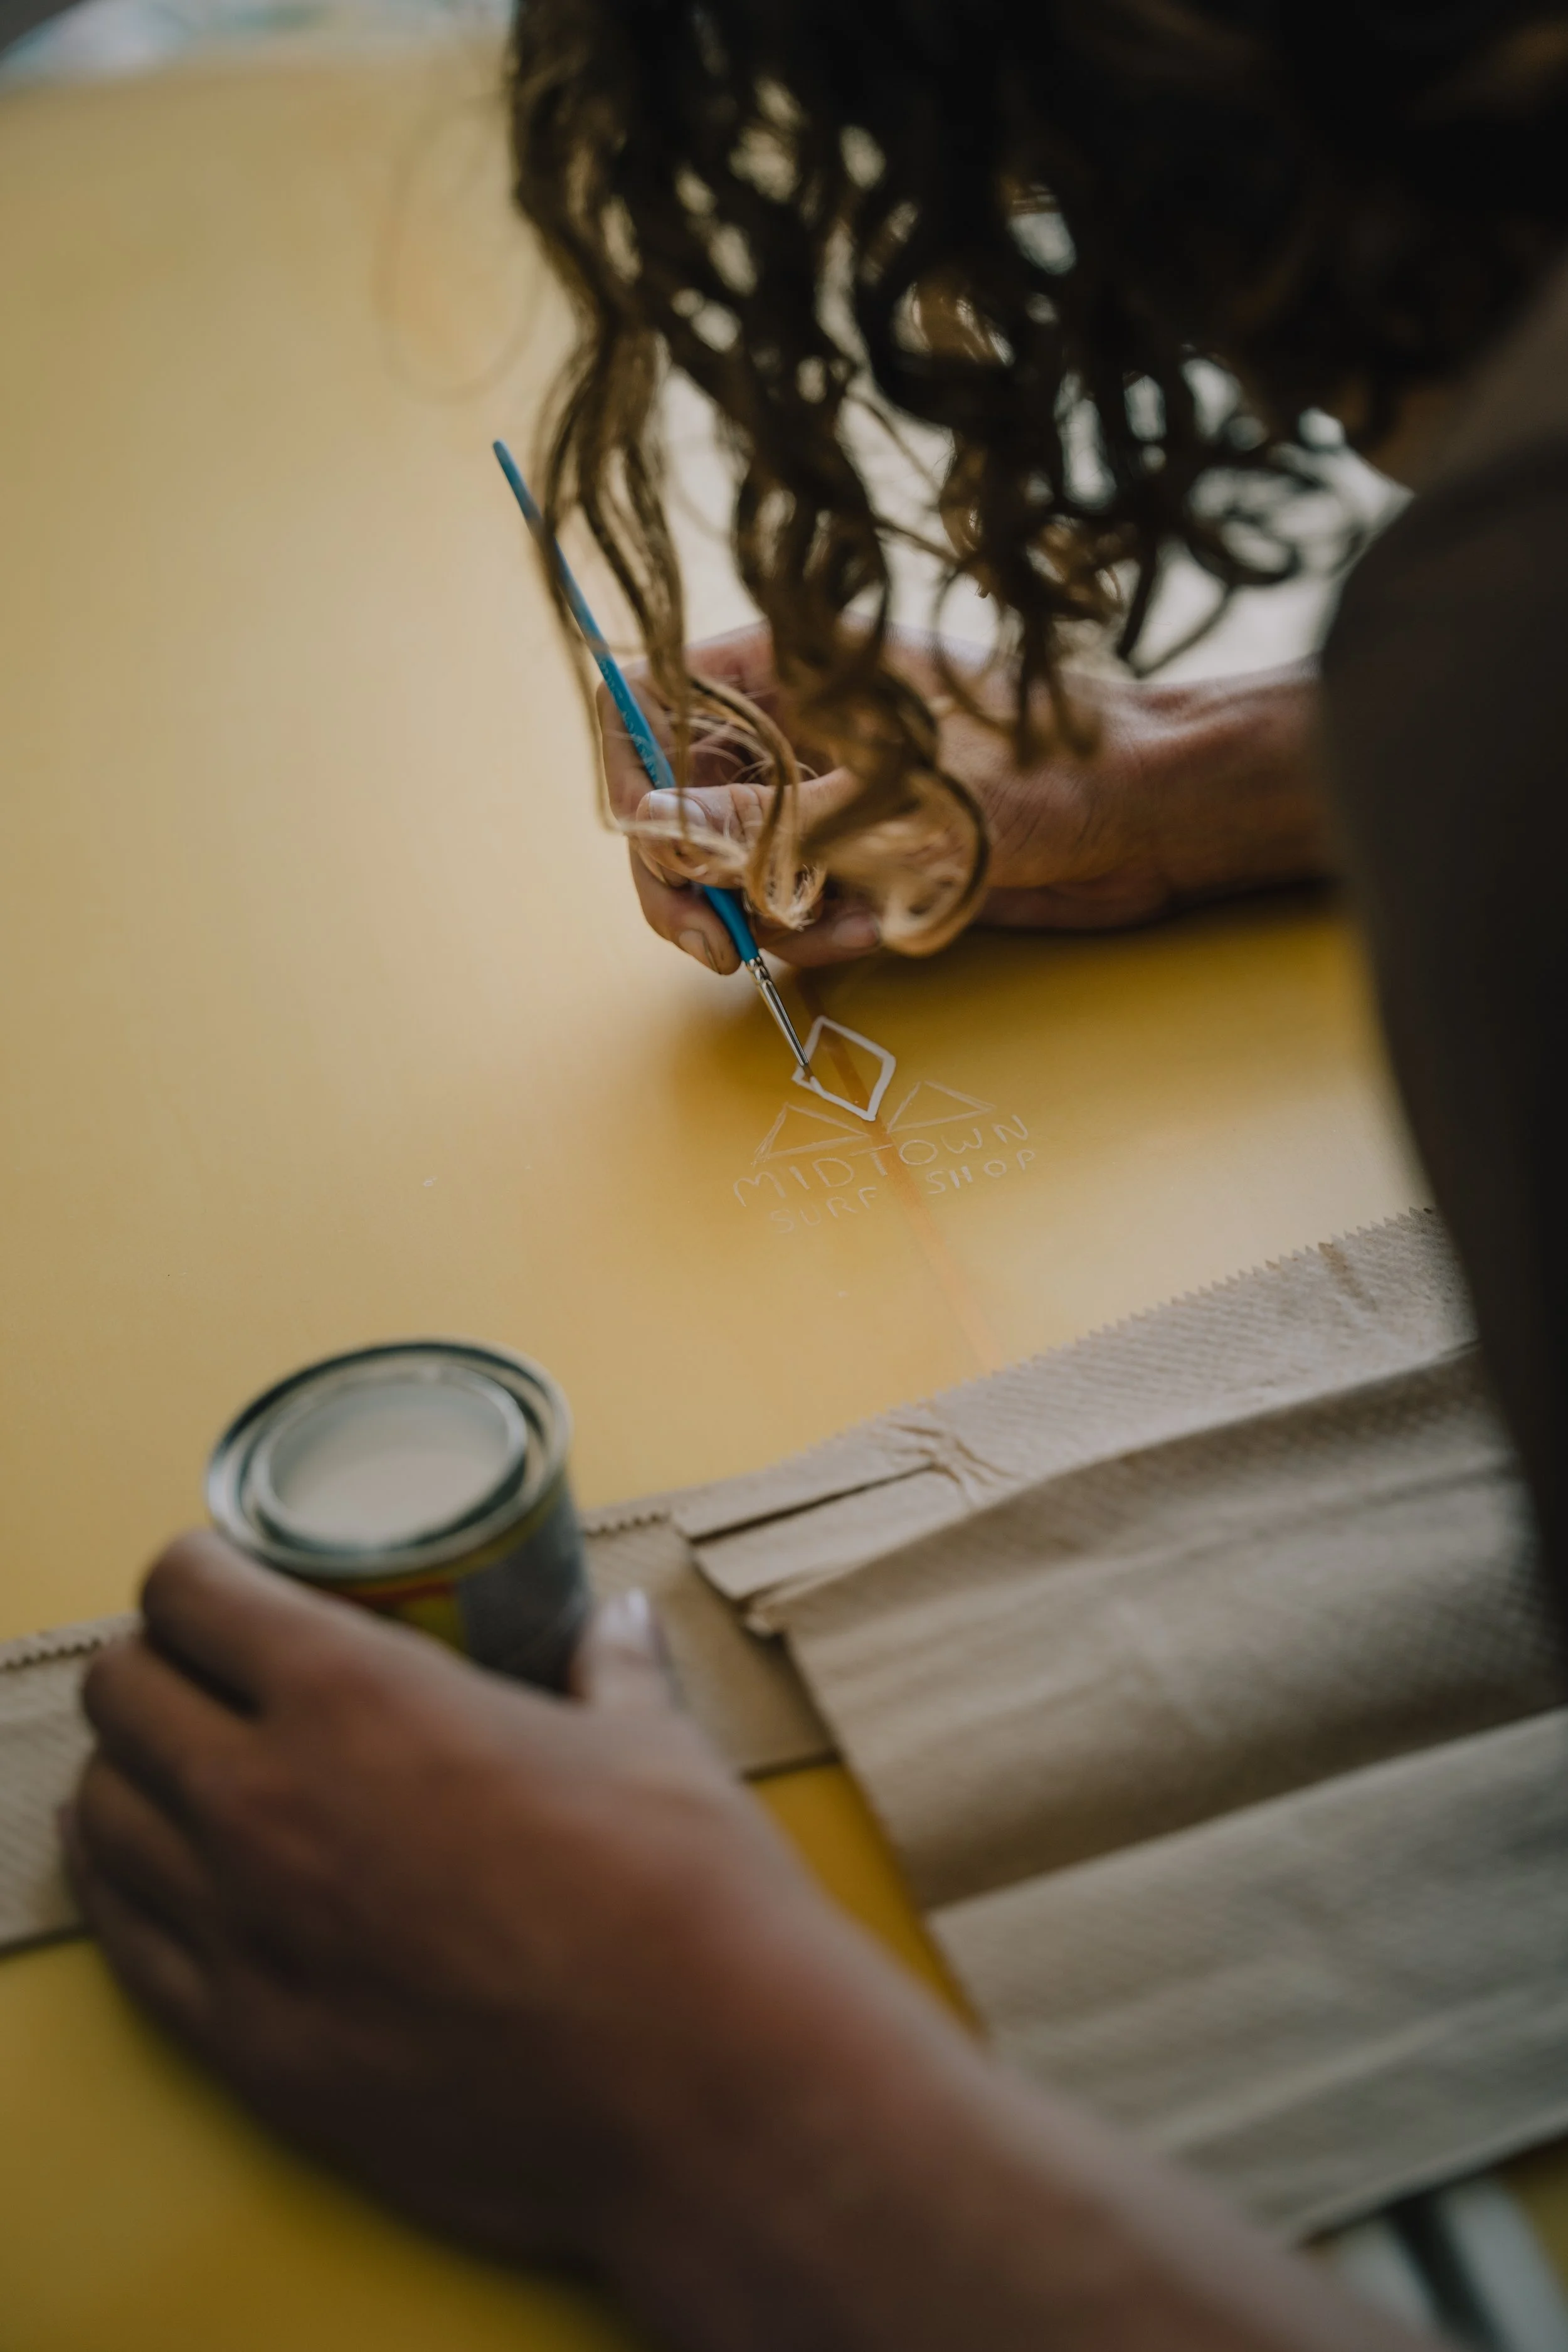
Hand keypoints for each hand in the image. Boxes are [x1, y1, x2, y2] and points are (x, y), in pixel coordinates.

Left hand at [65, 1534, 858, 2268]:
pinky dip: (131, 1892)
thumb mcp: (652, 1745)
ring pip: (101, 1815)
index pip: (186, 1592)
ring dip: (135, 1776)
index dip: (199, 1572)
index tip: (227, 1581)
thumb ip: (610, 1673)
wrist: (704, 2088)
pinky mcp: (247, 2049)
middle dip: (158, 1663)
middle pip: (120, 1693)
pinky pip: (126, 1944)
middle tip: (212, 1670)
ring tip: (188, 1771)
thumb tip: (618, 1626)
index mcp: (359, 1696)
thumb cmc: (683, 1897)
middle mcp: (269, 1802)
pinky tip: (168, 1876)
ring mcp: (244, 1934)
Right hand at [601, 627, 1331, 970]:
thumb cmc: (1046, 768)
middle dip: (687, 882)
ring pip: (730, 872)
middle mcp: (794, 729)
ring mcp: (824, 797)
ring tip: (848, 925)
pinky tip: (887, 927)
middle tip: (718, 948)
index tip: (655, 843)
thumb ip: (765, 823)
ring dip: (770, 920)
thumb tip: (652, 829)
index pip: (654, 700)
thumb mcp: (895, 799)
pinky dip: (826, 936)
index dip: (635, 773)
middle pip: (675, 805)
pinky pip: (795, 914)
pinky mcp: (858, 862)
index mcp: (791, 666)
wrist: (1151, 816)